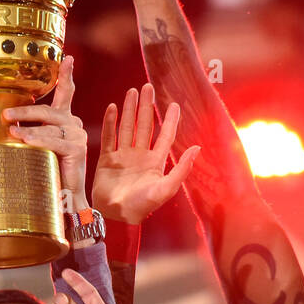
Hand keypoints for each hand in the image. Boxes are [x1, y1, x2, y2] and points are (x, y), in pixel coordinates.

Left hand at [4, 56, 88, 208]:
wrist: (63, 201)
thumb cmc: (44, 174)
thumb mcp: (33, 147)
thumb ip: (24, 130)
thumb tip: (0, 121)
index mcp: (64, 121)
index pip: (66, 93)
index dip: (66, 75)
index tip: (67, 56)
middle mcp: (73, 124)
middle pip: (49, 108)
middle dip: (26, 108)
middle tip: (5, 112)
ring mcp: (77, 136)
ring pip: (50, 123)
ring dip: (28, 124)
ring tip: (9, 128)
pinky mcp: (76, 150)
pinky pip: (54, 140)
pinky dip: (38, 139)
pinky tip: (24, 139)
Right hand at [91, 83, 197, 223]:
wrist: (115, 216)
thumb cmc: (142, 206)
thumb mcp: (166, 188)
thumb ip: (181, 169)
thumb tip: (197, 147)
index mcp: (155, 162)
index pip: (165, 136)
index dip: (170, 120)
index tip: (174, 104)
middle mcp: (140, 156)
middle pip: (145, 126)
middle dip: (146, 107)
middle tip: (148, 88)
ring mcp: (122, 157)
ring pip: (127, 127)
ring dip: (129, 110)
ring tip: (132, 92)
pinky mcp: (106, 160)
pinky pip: (109, 137)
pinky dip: (110, 123)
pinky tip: (112, 108)